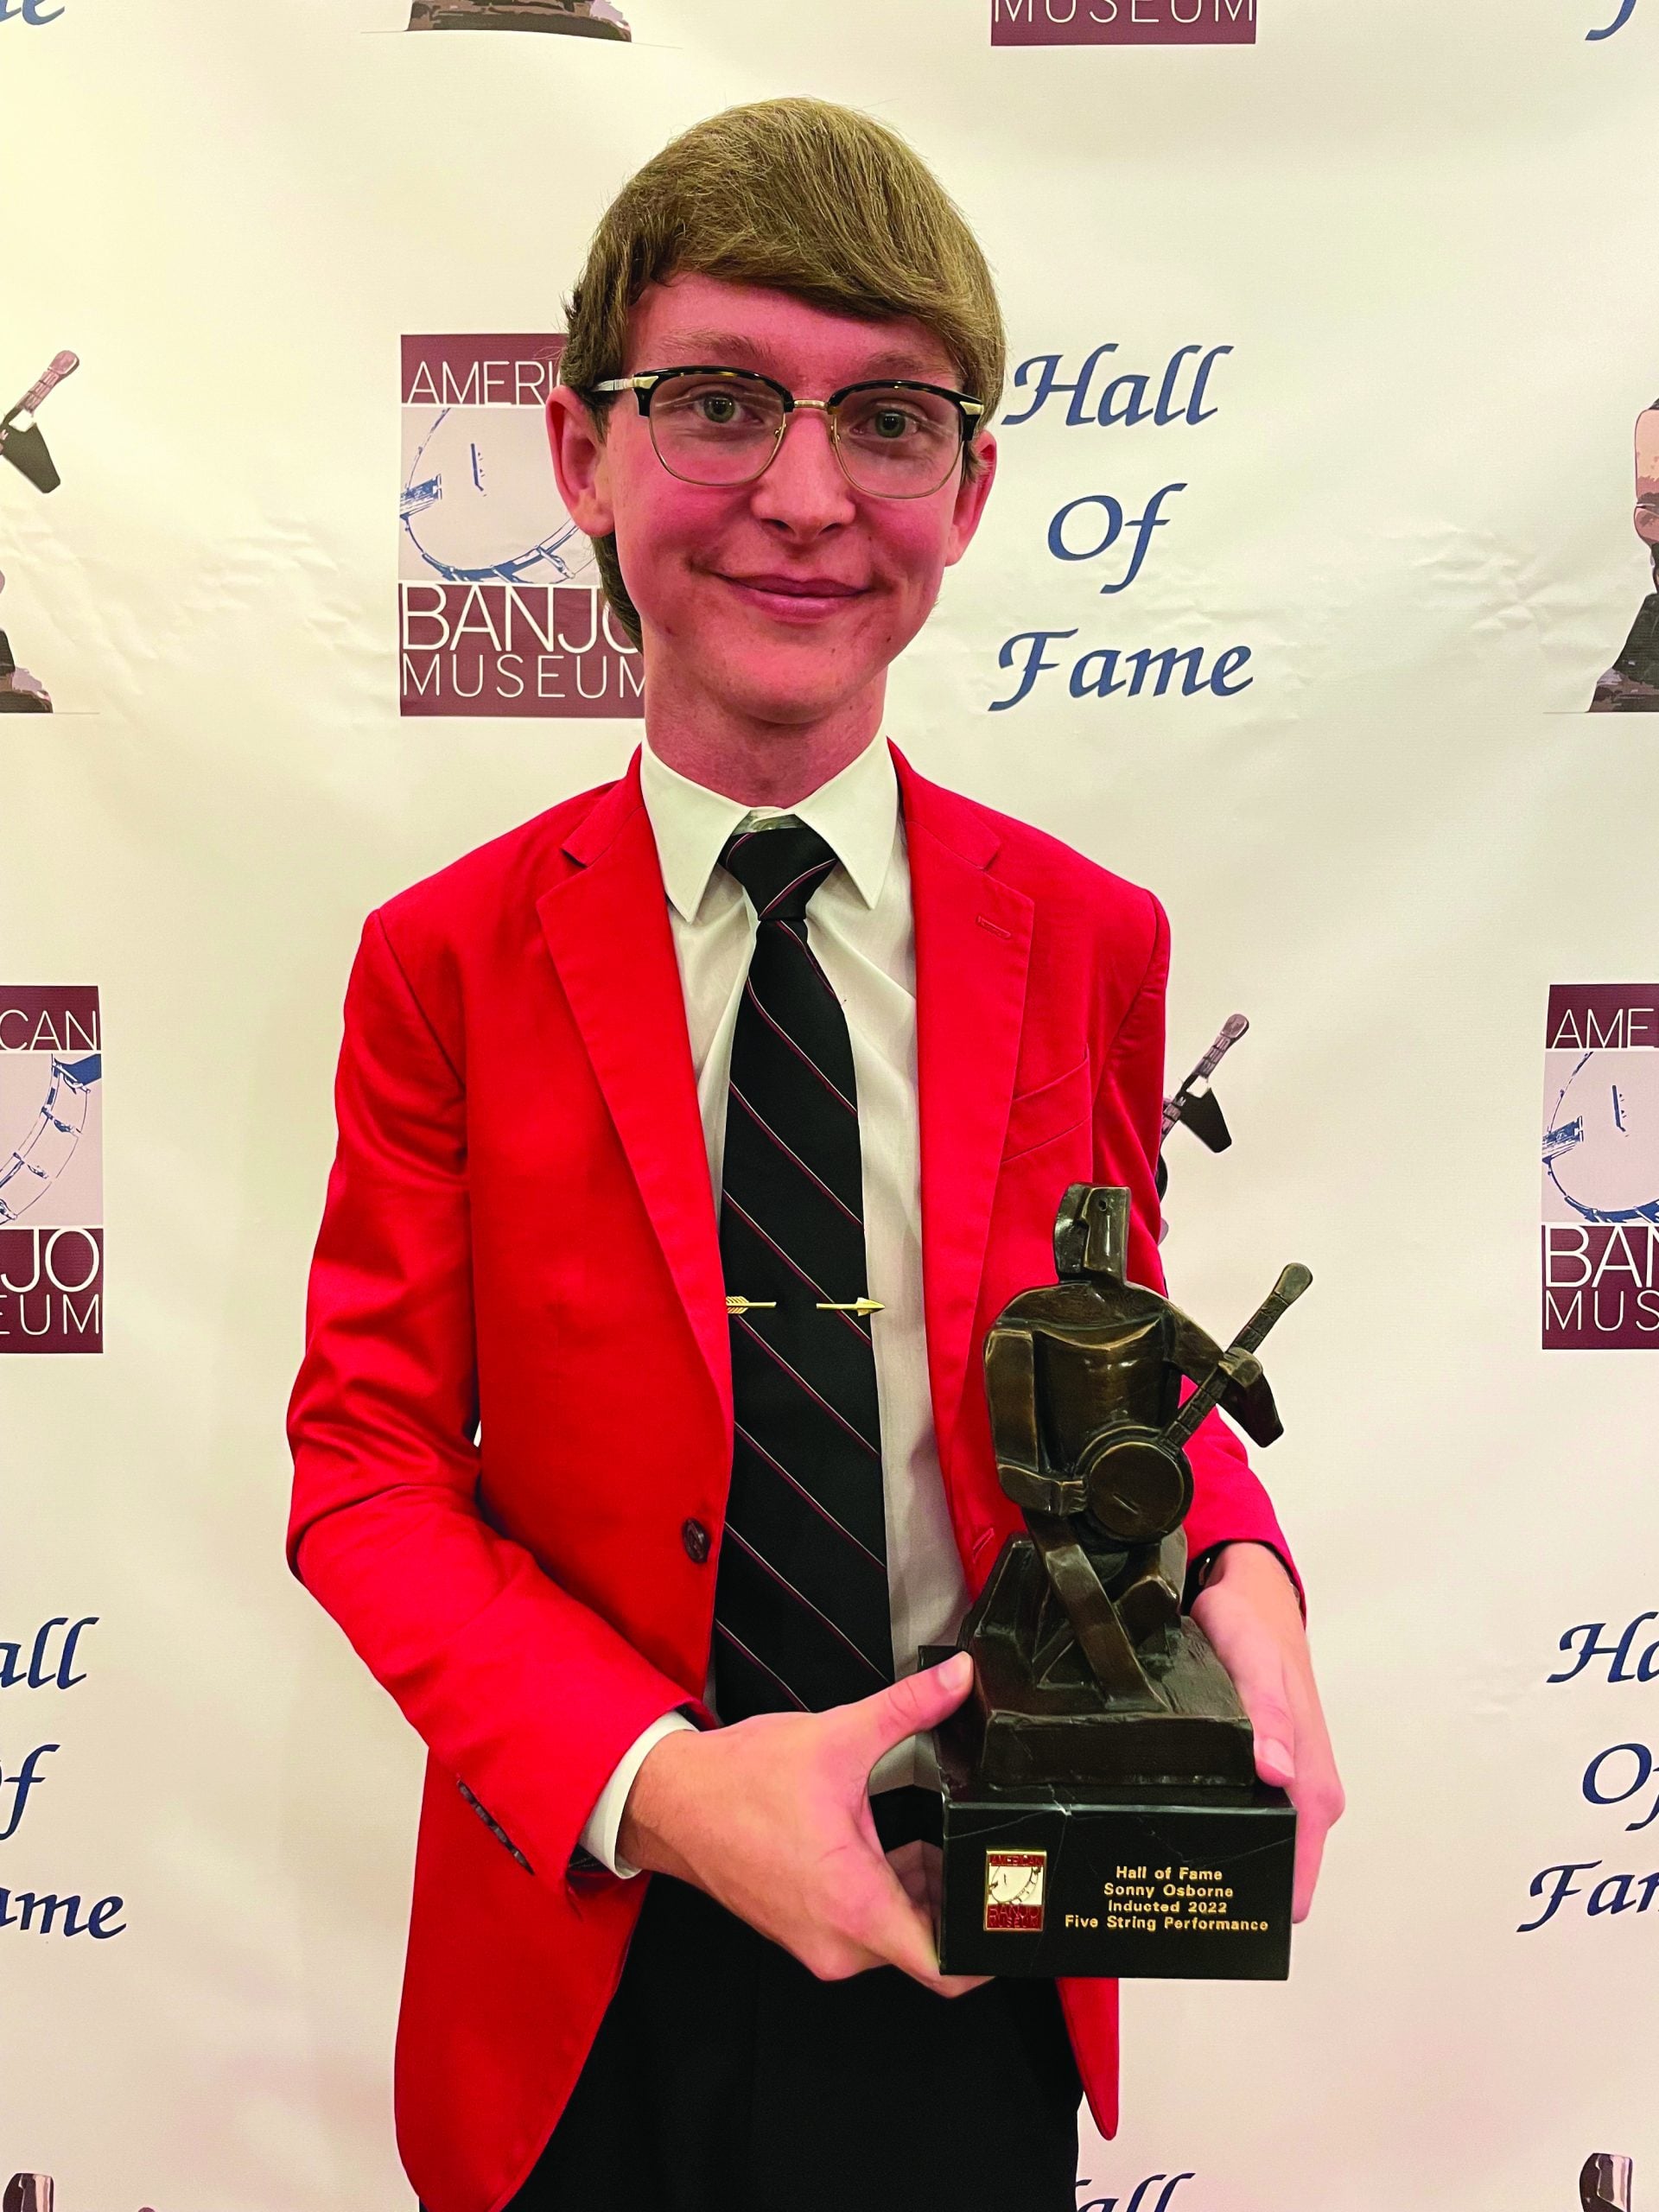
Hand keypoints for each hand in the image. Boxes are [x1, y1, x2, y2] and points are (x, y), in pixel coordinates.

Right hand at [618, 1651, 990, 1996]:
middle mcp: (838, 1941)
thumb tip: (958, 1679)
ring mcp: (819, 1942)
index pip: (944, 1967)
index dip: (988, 1948)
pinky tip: (894, 1845)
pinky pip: (866, 1926)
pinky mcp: (804, 1931)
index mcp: (854, 1905)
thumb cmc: (738, 1782)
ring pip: (895, 1934)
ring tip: (935, 1840)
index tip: (1014, 1917)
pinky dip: (887, 1892)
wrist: (672, 1801)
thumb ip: (909, 1707)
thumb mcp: (838, 1737)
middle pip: (927, 1944)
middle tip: (977, 1852)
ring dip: (921, 1893)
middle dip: (955, 1899)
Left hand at [1191, 1542, 1343, 1921]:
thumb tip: (1278, 1772)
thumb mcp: (1252, 1657)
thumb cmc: (1254, 1628)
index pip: (1294, 1873)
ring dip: (1223, 1860)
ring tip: (1163, 1871)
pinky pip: (1250, 1819)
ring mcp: (1289, 1789)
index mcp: (1314, 1786)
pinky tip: (1178, 1831)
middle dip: (1231, 1889)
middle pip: (1274, 1870)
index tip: (1212, 1920)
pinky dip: (1221, 1829)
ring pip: (1259, 1846)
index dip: (1257, 1902)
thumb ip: (1264, 1710)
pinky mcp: (1268, 1777)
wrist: (1251, 1598)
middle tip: (1167, 1894)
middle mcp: (1307, 1797)